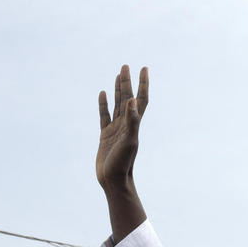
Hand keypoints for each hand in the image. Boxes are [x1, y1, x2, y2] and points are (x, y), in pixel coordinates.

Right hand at [96, 65, 148, 191]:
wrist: (113, 180)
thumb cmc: (123, 163)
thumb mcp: (129, 141)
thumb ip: (132, 121)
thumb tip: (132, 100)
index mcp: (134, 123)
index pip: (140, 99)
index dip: (143, 84)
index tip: (144, 68)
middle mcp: (126, 124)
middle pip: (128, 98)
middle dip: (127, 82)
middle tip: (126, 66)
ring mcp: (115, 129)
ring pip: (117, 104)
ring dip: (118, 90)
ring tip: (118, 75)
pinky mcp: (105, 135)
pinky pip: (104, 116)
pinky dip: (104, 104)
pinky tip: (102, 94)